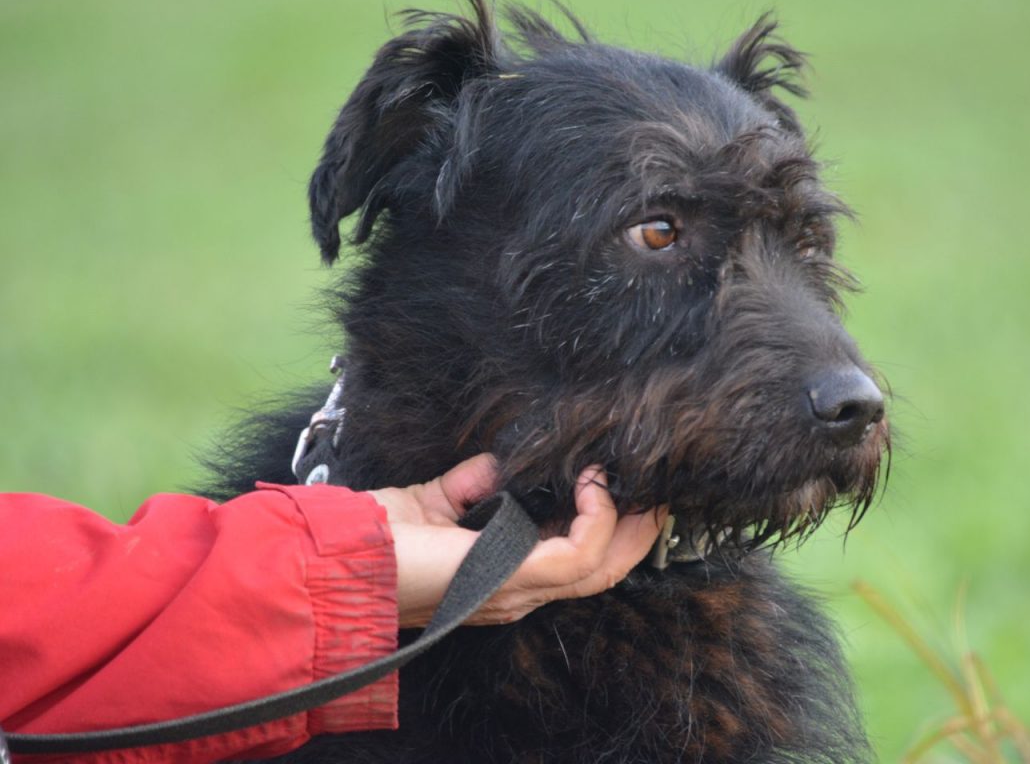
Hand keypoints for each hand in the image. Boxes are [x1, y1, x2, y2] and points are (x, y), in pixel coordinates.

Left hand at [370, 455, 665, 626]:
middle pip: (604, 572)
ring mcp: (521, 588)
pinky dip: (597, 517)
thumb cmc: (386, 539)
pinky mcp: (515, 576)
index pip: (577, 560)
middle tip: (657, 492)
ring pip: (603, 567)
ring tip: (629, 481)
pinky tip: (593, 486)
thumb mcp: (442, 499)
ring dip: (627, 523)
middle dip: (639, 532)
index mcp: (508, 573)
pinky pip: (580, 553)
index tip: (621, 484)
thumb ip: (479, 482)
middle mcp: (521, 590)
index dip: (610, 528)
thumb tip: (507, 459)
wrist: (351, 558)